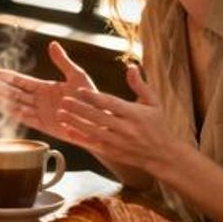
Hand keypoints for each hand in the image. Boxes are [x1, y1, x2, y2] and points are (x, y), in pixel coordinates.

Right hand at [0, 41, 96, 141]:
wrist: (99, 119)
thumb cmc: (90, 97)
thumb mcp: (77, 75)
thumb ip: (63, 61)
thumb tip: (52, 44)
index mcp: (45, 88)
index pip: (22, 81)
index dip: (9, 77)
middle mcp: (40, 101)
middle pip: (16, 93)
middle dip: (2, 88)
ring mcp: (41, 113)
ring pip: (18, 105)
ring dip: (5, 100)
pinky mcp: (45, 126)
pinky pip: (28, 119)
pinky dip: (17, 113)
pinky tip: (6, 107)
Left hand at [57, 64, 176, 171]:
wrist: (162, 155)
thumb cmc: (157, 125)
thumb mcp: (153, 103)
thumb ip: (140, 85)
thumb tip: (131, 66)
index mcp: (135, 114)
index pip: (111, 104)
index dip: (94, 97)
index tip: (79, 90)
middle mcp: (125, 129)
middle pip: (98, 117)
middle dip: (80, 109)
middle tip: (64, 100)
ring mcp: (118, 142)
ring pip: (93, 131)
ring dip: (75, 122)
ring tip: (60, 113)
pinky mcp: (113, 152)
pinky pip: (93, 145)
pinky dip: (80, 138)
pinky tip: (67, 130)